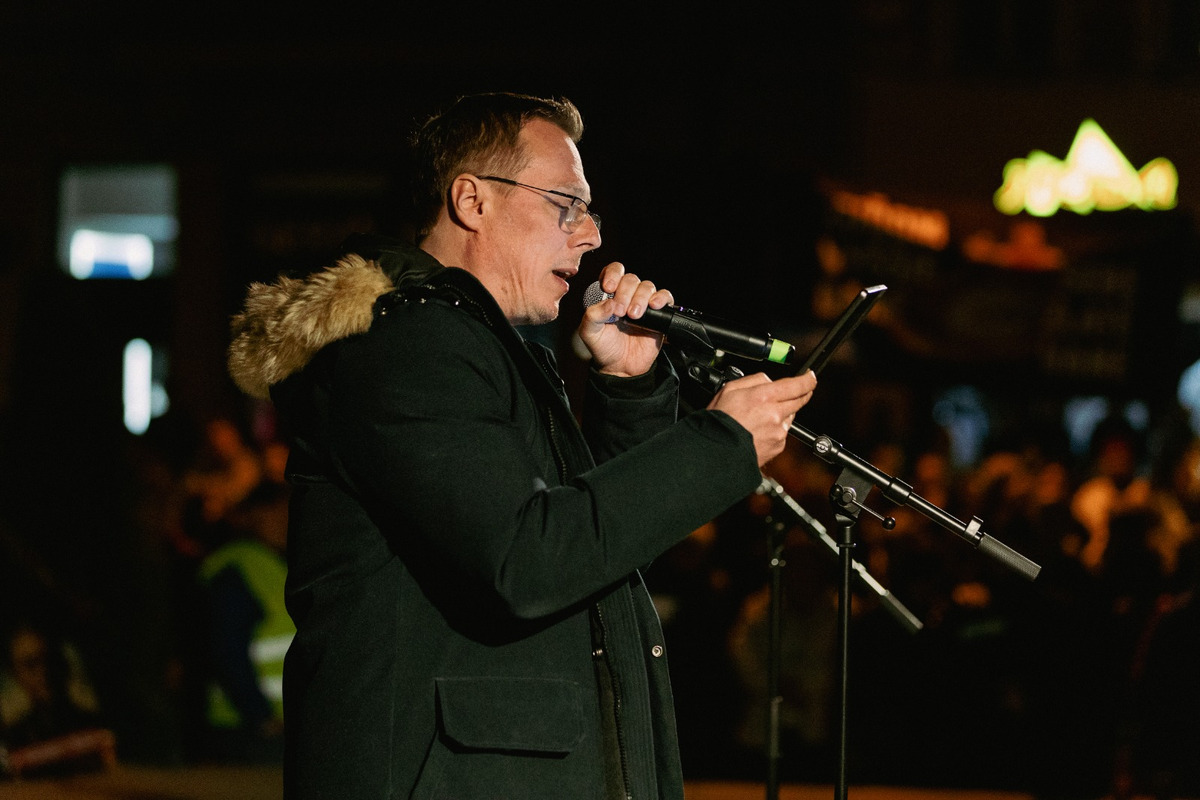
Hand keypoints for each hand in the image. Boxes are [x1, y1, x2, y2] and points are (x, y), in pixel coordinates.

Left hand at [578, 262, 673, 376]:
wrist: (621, 368)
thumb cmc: (603, 347)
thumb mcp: (589, 332)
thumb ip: (593, 314)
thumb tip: (610, 302)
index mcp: (609, 294)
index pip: (613, 271)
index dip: (613, 275)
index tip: (609, 288)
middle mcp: (627, 295)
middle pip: (631, 279)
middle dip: (625, 293)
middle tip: (621, 312)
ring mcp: (643, 303)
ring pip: (647, 286)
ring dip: (640, 298)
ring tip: (634, 316)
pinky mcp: (659, 314)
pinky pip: (665, 297)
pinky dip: (661, 298)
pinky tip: (654, 306)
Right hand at [708, 371, 816, 466]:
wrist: (718, 451)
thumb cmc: (720, 421)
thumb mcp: (729, 389)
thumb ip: (754, 380)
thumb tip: (768, 380)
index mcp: (764, 397)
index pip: (797, 385)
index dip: (808, 379)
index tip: (810, 377)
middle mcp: (775, 414)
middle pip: (799, 400)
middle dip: (801, 394)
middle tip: (796, 391)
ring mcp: (779, 431)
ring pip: (789, 417)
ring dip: (783, 413)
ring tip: (761, 416)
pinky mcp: (778, 445)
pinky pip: (782, 433)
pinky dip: (775, 430)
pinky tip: (759, 431)